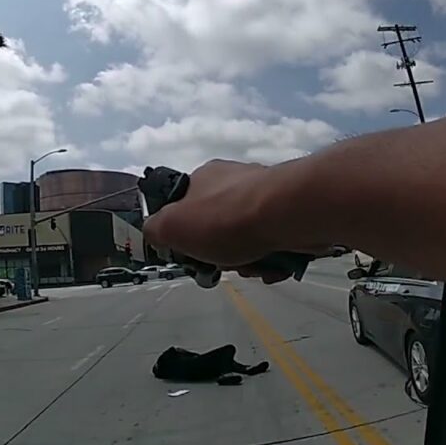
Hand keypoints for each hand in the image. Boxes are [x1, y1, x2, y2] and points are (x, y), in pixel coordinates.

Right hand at [142, 159, 328, 280]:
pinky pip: (276, 244)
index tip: (193, 254)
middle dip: (223, 255)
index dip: (188, 236)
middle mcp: (235, 183)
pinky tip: (275, 264)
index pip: (187, 209)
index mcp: (205, 179)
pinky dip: (274, 259)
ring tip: (256, 265)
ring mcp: (266, 198)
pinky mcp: (291, 213)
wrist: (286, 213)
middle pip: (220, 230)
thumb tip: (154, 233)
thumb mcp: (172, 226)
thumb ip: (156, 229)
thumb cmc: (225, 219)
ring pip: (249, 241)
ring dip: (250, 262)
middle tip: (227, 264)